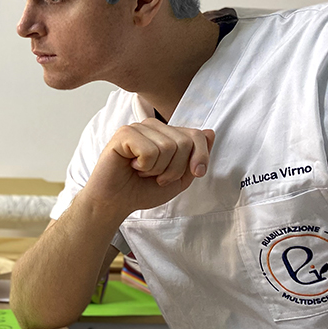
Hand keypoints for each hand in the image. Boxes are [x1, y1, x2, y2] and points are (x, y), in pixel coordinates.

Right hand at [82, 119, 214, 218]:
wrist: (116, 202)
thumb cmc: (143, 189)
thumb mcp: (180, 178)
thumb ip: (195, 157)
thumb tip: (210, 132)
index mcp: (166, 133)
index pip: (196, 135)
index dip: (201, 157)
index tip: (195, 173)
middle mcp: (152, 126)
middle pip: (184, 142)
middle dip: (175, 169)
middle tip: (157, 177)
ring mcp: (137, 128)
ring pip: (168, 147)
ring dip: (158, 169)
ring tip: (143, 172)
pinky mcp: (123, 134)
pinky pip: (150, 151)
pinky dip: (144, 166)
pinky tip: (132, 167)